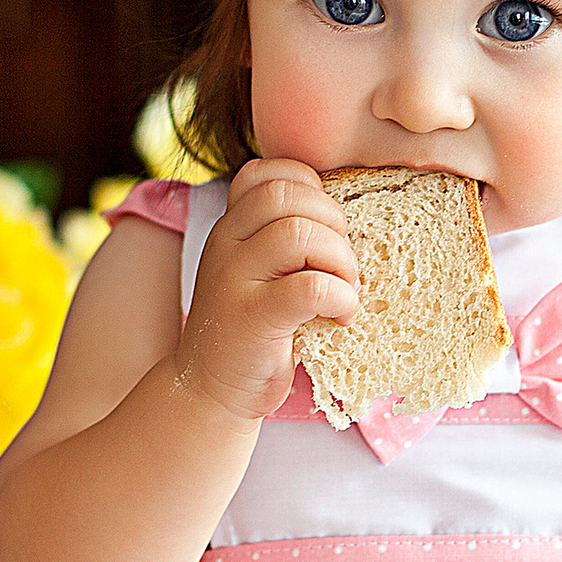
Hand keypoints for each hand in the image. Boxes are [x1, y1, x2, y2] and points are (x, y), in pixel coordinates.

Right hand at [173, 159, 359, 422]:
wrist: (211, 390)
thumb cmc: (253, 328)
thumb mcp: (259, 271)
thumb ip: (284, 237)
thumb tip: (350, 217)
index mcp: (231, 227)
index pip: (266, 172)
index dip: (308, 186)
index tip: (324, 225)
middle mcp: (226, 243)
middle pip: (286, 195)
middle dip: (332, 221)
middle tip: (342, 263)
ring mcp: (234, 279)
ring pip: (298, 233)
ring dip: (339, 259)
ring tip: (345, 289)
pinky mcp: (253, 318)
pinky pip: (308, 287)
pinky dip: (339, 297)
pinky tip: (340, 315)